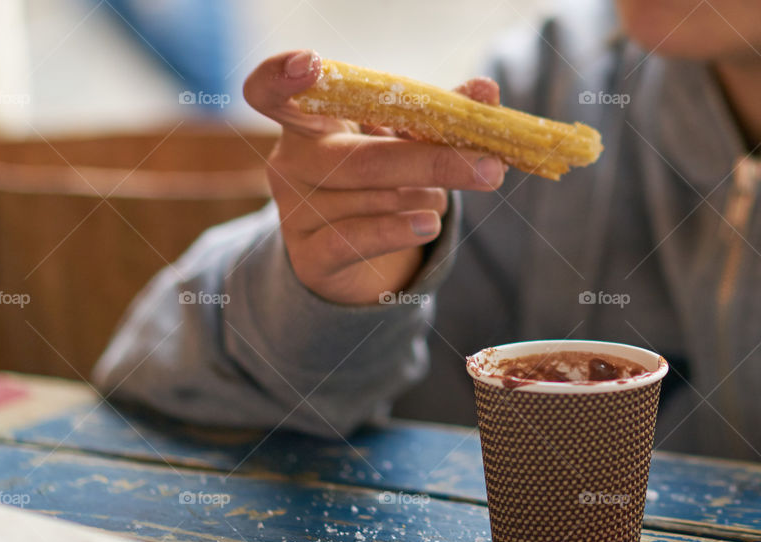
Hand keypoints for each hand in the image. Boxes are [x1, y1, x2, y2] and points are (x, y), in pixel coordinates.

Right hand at [244, 50, 502, 304]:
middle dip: (432, 163)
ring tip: (438, 199)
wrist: (348, 259)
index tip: (311, 63)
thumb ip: (436, 115)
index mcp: (308, 122)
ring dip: (425, 199)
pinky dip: (398, 231)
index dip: (282, 76)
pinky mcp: (308, 258)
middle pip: (361, 159)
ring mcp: (295, 213)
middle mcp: (291, 163)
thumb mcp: (400, 142)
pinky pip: (355, 239)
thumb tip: (485, 92)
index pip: (271, 92)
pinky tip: (427, 224)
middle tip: (489, 166)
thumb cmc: (375, 183)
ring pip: (373, 201)